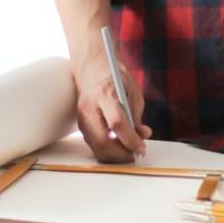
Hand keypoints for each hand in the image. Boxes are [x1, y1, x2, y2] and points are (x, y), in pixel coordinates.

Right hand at [72, 35, 150, 162]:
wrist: (90, 67)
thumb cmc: (113, 76)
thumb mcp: (132, 90)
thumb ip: (137, 114)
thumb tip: (142, 135)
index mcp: (104, 94)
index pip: (116, 123)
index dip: (130, 139)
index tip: (142, 147)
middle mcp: (89, 108)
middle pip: (103, 141)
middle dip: (122, 154)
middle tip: (136, 154)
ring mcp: (82, 117)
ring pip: (96, 148)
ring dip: (115, 155)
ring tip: (129, 151)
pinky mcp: (81, 125)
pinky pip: (94, 145)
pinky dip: (107, 150)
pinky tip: (119, 146)